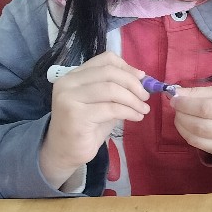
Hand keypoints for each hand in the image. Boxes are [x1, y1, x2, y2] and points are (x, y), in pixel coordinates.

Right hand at [40, 52, 149, 187]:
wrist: (65, 151)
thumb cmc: (86, 126)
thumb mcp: (103, 102)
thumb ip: (116, 88)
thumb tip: (141, 76)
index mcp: (74, 75)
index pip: (105, 59)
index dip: (127, 67)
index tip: (142, 79)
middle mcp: (68, 83)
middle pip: (109, 73)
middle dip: (133, 84)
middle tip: (146, 97)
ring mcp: (69, 98)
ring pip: (111, 90)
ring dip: (133, 99)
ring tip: (143, 109)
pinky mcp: (75, 115)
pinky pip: (111, 108)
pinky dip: (129, 111)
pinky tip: (137, 117)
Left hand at [170, 84, 211, 157]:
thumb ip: (201, 92)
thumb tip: (177, 94)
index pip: (207, 109)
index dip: (186, 104)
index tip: (175, 99)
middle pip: (200, 127)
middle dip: (181, 116)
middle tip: (177, 107)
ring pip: (197, 140)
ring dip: (181, 127)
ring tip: (181, 116)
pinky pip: (200, 146)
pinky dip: (188, 135)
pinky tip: (189, 126)